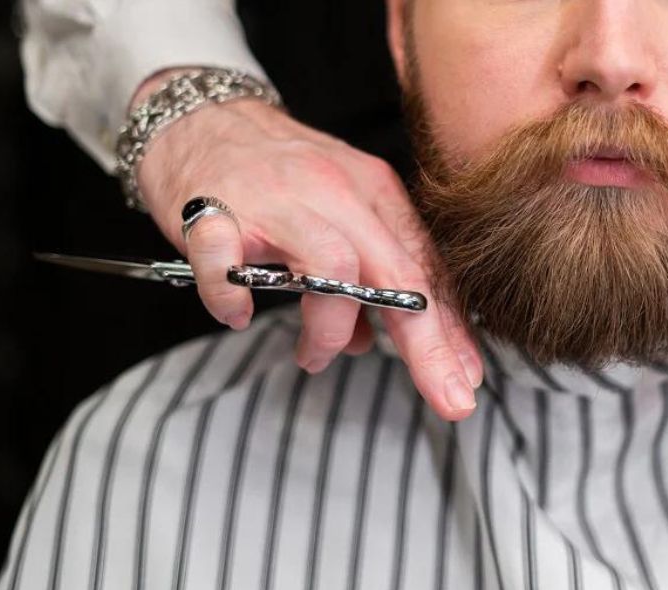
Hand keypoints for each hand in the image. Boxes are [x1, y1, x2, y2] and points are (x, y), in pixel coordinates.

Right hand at [134, 72, 481, 419]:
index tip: (468, 380)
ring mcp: (278, 201)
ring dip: (330, 328)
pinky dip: (233, 297)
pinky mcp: (214, 211)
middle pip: (397, 274)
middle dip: (427, 344)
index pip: (425, 271)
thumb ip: (365, 275)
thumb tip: (368, 341)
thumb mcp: (340, 213)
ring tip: (314, 357)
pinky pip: (227, 262)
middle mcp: (336, 193)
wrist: (200, 116)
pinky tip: (239, 315)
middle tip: (446, 396)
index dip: (451, 331)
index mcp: (375, 194)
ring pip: (332, 268)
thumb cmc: (277, 174)